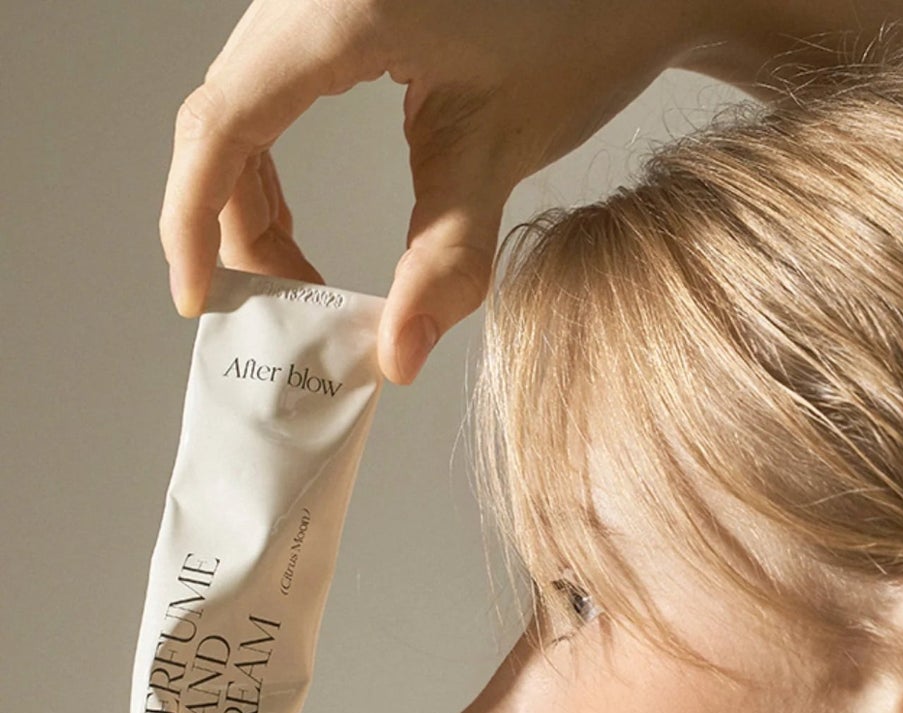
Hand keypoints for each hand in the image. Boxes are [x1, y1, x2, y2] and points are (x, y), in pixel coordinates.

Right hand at [159, 0, 691, 383]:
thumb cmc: (580, 34)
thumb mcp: (502, 152)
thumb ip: (444, 261)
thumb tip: (395, 358)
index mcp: (335, 12)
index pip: (221, 124)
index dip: (195, 221)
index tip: (200, 301)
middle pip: (220, 117)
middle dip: (231, 226)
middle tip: (279, 308)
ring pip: (238, 104)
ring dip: (247, 199)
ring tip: (296, 277)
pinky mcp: (329, 6)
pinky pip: (268, 87)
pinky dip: (268, 161)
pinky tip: (294, 220)